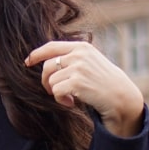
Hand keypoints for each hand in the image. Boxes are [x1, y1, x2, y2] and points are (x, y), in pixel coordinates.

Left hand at [25, 40, 144, 137]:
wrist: (120, 96)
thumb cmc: (104, 82)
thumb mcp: (91, 63)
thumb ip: (73, 59)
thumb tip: (48, 62)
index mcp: (81, 47)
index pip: (52, 46)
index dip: (37, 54)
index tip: (27, 62)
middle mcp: (79, 54)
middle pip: (47, 66)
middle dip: (46, 81)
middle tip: (53, 92)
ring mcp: (78, 67)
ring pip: (51, 81)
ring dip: (56, 93)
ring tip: (70, 98)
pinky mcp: (77, 82)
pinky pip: (56, 91)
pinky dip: (61, 100)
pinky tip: (72, 103)